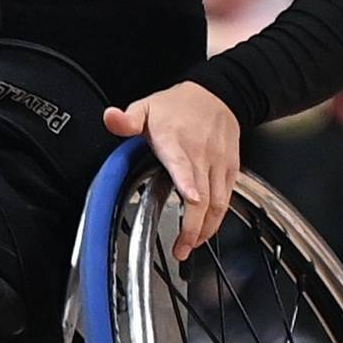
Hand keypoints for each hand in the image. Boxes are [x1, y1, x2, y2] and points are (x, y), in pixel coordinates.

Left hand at [105, 82, 242, 255]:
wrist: (217, 93)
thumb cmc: (179, 106)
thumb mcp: (147, 106)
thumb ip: (127, 119)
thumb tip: (111, 118)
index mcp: (175, 140)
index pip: (182, 163)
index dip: (187, 182)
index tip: (189, 199)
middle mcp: (199, 153)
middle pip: (202, 195)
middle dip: (193, 226)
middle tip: (181, 248)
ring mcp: (217, 163)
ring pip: (218, 202)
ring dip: (207, 228)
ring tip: (192, 245)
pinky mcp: (231, 168)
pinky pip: (227, 197)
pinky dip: (218, 217)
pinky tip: (207, 230)